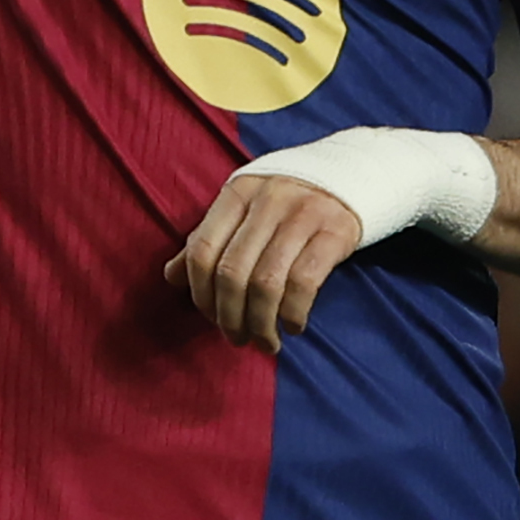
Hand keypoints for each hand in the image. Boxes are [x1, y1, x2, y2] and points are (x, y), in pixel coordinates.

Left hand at [165, 172, 361, 353]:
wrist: (349, 177)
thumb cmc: (284, 202)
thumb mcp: (243, 209)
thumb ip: (209, 240)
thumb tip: (171, 277)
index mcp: (237, 193)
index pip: (203, 249)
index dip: (200, 293)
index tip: (210, 317)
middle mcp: (267, 201)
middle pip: (233, 272)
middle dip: (229, 317)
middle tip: (236, 338)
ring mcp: (303, 214)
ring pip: (267, 283)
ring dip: (261, 324)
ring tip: (264, 342)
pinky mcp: (335, 232)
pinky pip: (305, 283)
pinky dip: (294, 313)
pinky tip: (293, 326)